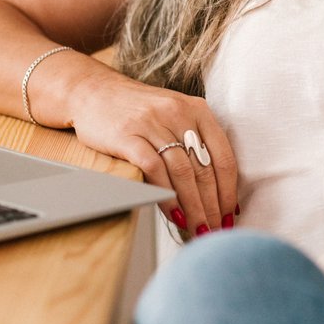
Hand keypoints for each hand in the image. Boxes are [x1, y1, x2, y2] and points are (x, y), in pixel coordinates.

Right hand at [65, 67, 237, 237]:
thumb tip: (215, 192)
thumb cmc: (139, 111)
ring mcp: (153, 124)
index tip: (229, 215)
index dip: (229, 191)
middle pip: (204, 169)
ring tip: (197, 229)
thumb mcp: (175, 117)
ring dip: (193, 207)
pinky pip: (154, 170)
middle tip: (214, 231)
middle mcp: (179, 114)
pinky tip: (174, 215)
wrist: (94, 92)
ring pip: (182, 173)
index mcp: (198, 110)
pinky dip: (167, 196)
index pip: (224, 157)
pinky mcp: (128, 135)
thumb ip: (195, 145)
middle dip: (212, 206)